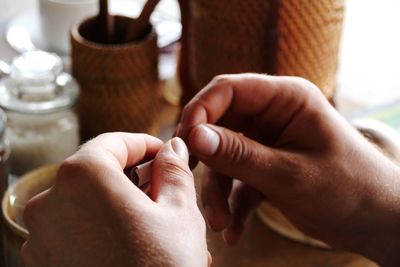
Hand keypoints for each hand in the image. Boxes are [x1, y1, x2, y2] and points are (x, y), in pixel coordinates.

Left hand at [21, 133, 209, 266]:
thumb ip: (174, 171)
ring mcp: (41, 236)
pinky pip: (75, 231)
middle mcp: (50, 202)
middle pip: (97, 172)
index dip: (143, 144)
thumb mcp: (180, 212)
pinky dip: (102, 228)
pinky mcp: (44, 263)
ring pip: (87, 203)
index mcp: (82, 176)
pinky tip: (133, 243)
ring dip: (119, 205)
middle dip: (133, 177)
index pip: (113, 142)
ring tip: (155, 222)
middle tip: (163, 189)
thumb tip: (173, 149)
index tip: (162, 153)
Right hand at [177, 73, 399, 265]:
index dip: (200, 111)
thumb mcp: (290, 174)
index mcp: (286, 99)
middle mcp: (273, 115)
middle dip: (208, 162)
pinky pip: (238, 179)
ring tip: (220, 223)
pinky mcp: (266, 166)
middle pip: (221, 126)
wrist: (377, 223)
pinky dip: (234, 204)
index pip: (229, 89)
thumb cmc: (348, 190)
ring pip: (225, 158)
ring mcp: (268, 142)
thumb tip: (193, 136)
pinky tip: (235, 230)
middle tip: (189, 184)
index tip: (185, 142)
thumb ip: (239, 155)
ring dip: (218, 192)